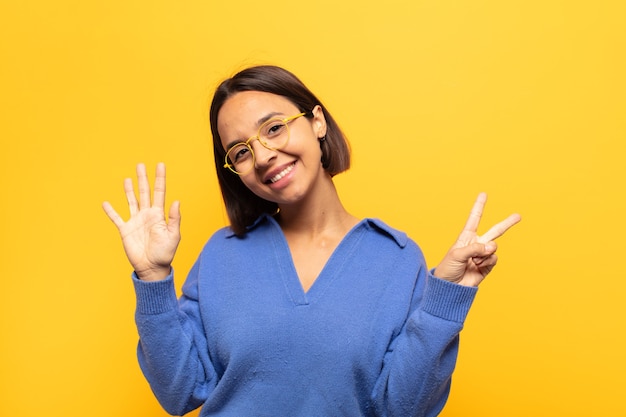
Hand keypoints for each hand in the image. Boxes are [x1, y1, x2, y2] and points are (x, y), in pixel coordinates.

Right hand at [102, 163, 180, 280]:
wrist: (152, 268)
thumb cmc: (165, 253)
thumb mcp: (173, 235)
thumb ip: (174, 219)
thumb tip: (177, 201)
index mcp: (159, 214)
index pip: (160, 192)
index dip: (160, 178)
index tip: (160, 165)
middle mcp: (147, 215)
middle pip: (145, 192)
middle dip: (143, 179)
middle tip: (140, 164)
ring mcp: (136, 221)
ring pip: (132, 201)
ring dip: (129, 190)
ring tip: (128, 178)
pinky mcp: (125, 230)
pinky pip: (116, 218)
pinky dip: (111, 211)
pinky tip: (105, 203)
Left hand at [433, 193, 520, 286]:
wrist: (450, 287)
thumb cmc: (448, 268)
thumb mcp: (457, 254)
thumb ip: (475, 248)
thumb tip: (491, 248)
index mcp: (466, 237)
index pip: (474, 218)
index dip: (479, 206)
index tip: (484, 194)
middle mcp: (476, 244)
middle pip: (495, 231)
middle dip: (507, 223)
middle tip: (518, 216)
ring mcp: (483, 255)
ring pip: (494, 247)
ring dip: (485, 254)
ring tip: (473, 261)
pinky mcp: (487, 266)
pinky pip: (494, 259)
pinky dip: (487, 262)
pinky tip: (477, 266)